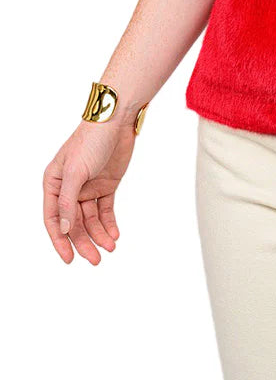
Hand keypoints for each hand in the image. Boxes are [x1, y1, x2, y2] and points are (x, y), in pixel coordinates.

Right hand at [43, 116, 136, 264]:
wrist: (117, 120)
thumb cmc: (91, 139)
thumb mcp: (76, 171)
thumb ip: (68, 201)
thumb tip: (63, 229)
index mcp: (54, 184)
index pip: (53, 219)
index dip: (60, 240)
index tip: (69, 259)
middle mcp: (69, 188)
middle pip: (74, 223)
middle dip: (84, 242)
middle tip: (95, 259)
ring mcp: (88, 187)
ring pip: (91, 219)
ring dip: (99, 234)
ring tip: (110, 248)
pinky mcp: (106, 184)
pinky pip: (105, 210)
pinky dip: (109, 223)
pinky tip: (114, 234)